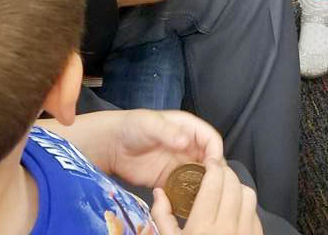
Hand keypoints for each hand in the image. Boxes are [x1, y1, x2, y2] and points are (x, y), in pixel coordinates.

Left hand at [42, 110, 222, 186]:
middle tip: (211, 188)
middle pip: (209, 160)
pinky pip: (185, 190)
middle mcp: (188, 147)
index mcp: (188, 128)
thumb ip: (167, 132)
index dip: (215, 152)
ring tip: (201, 199)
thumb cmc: (132, 126)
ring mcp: (179, 165)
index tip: (213, 168)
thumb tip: (185, 142)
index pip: (211, 139)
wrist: (112, 145)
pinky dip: (189, 197)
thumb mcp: (150, 124)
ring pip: (200, 177)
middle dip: (213, 173)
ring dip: (203, 187)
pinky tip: (187, 205)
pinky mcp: (169, 181)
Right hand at [153, 160, 263, 234]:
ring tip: (225, 192)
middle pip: (233, 183)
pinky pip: (255, 213)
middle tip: (214, 175)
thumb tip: (158, 191)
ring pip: (248, 194)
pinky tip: (233, 212)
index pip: (215, 181)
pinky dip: (245, 206)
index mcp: (202, 227)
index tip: (207, 163)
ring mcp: (245, 234)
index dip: (213, 166)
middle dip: (224, 174)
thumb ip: (162, 217)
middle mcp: (227, 228)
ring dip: (237, 188)